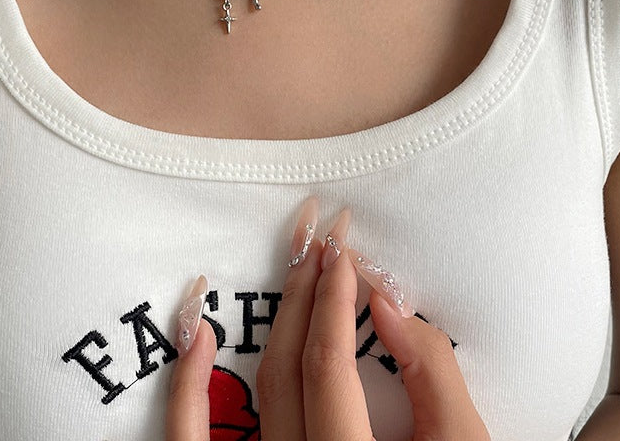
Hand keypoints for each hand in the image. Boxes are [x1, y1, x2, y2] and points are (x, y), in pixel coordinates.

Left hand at [165, 199, 490, 439]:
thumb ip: (431, 378)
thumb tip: (388, 304)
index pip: (330, 363)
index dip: (336, 296)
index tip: (342, 244)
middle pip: (291, 363)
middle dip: (308, 286)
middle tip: (319, 231)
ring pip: (249, 389)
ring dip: (272, 315)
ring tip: (290, 257)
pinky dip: (188, 383)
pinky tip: (197, 329)